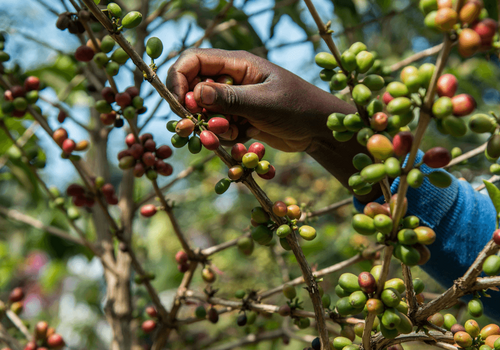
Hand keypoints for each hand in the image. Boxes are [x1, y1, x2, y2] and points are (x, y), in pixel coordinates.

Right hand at [166, 48, 353, 151]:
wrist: (320, 130)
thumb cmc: (298, 108)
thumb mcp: (264, 102)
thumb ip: (230, 98)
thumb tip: (195, 92)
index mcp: (238, 64)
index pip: (194, 60)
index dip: (179, 78)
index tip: (179, 104)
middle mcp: (232, 79)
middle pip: (194, 88)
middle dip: (193, 110)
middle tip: (198, 128)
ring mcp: (236, 100)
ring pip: (206, 112)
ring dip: (211, 127)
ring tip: (232, 134)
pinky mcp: (240, 119)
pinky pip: (220, 128)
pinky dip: (224, 137)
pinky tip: (243, 139)